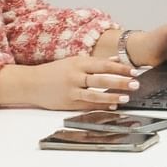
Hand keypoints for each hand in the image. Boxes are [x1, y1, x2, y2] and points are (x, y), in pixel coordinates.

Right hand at [0, 56, 138, 110]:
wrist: (31, 83)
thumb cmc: (54, 71)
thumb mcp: (74, 62)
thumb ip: (95, 62)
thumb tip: (116, 60)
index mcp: (79, 62)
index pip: (104, 64)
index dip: (121, 67)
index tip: (135, 70)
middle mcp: (76, 75)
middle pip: (102, 78)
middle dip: (120, 81)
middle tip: (136, 83)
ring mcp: (72, 90)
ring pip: (95, 94)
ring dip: (112, 95)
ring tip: (126, 97)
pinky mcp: (68, 103)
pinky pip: (87, 105)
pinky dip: (100, 106)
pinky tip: (112, 106)